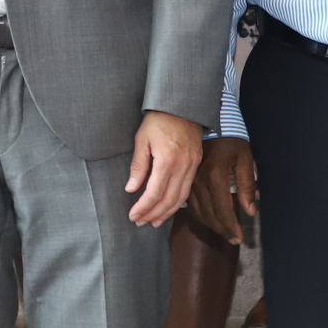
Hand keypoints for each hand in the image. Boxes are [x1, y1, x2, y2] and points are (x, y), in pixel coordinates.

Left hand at [125, 110, 205, 226]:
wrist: (182, 105)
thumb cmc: (157, 120)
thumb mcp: (141, 139)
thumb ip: (138, 166)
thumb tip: (131, 189)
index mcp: (167, 159)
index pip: (155, 192)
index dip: (143, 207)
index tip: (133, 216)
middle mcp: (183, 166)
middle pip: (169, 199)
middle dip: (153, 214)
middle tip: (140, 222)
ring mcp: (192, 165)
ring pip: (180, 197)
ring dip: (166, 212)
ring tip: (153, 221)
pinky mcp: (196, 164)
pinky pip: (187, 189)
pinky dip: (176, 202)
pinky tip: (168, 208)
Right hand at [187, 135, 257, 242]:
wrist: (205, 122)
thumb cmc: (230, 139)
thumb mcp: (244, 158)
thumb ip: (247, 186)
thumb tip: (250, 211)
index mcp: (215, 175)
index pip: (223, 209)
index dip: (231, 226)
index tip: (239, 238)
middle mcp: (199, 181)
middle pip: (209, 214)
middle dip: (222, 229)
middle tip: (233, 238)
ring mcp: (189, 181)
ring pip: (198, 211)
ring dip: (210, 224)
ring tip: (223, 232)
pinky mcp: (184, 180)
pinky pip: (189, 204)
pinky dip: (200, 215)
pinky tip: (208, 219)